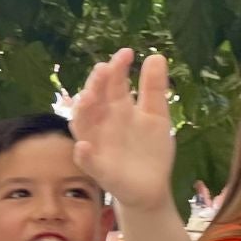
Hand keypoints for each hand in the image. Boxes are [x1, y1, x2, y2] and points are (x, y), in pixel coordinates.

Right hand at [70, 49, 177, 210]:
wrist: (152, 186)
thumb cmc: (150, 149)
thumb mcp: (157, 115)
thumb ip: (154, 89)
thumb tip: (156, 56)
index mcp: (118, 107)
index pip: (113, 83)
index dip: (117, 68)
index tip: (127, 53)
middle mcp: (102, 122)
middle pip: (94, 99)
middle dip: (96, 84)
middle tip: (104, 68)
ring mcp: (97, 144)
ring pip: (83, 124)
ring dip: (82, 111)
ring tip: (88, 97)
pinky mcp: (98, 168)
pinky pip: (86, 160)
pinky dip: (83, 154)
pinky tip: (84, 146)